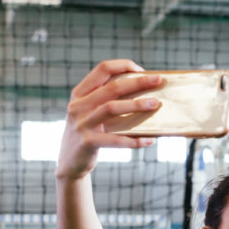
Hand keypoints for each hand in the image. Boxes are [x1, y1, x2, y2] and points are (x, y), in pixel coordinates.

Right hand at [57, 59, 160, 179]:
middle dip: (137, 82)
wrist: (70, 163)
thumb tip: (144, 91)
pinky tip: (150, 140)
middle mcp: (78, 105)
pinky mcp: (87, 142)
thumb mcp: (90, 113)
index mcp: (80, 93)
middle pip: (111, 87)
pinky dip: (134, 140)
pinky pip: (115, 139)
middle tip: (158, 80)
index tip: (142, 70)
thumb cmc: (89, 134)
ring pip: (111, 108)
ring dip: (136, 104)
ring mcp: (81, 123)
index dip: (123, 65)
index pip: (102, 69)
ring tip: (155, 104)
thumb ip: (107, 100)